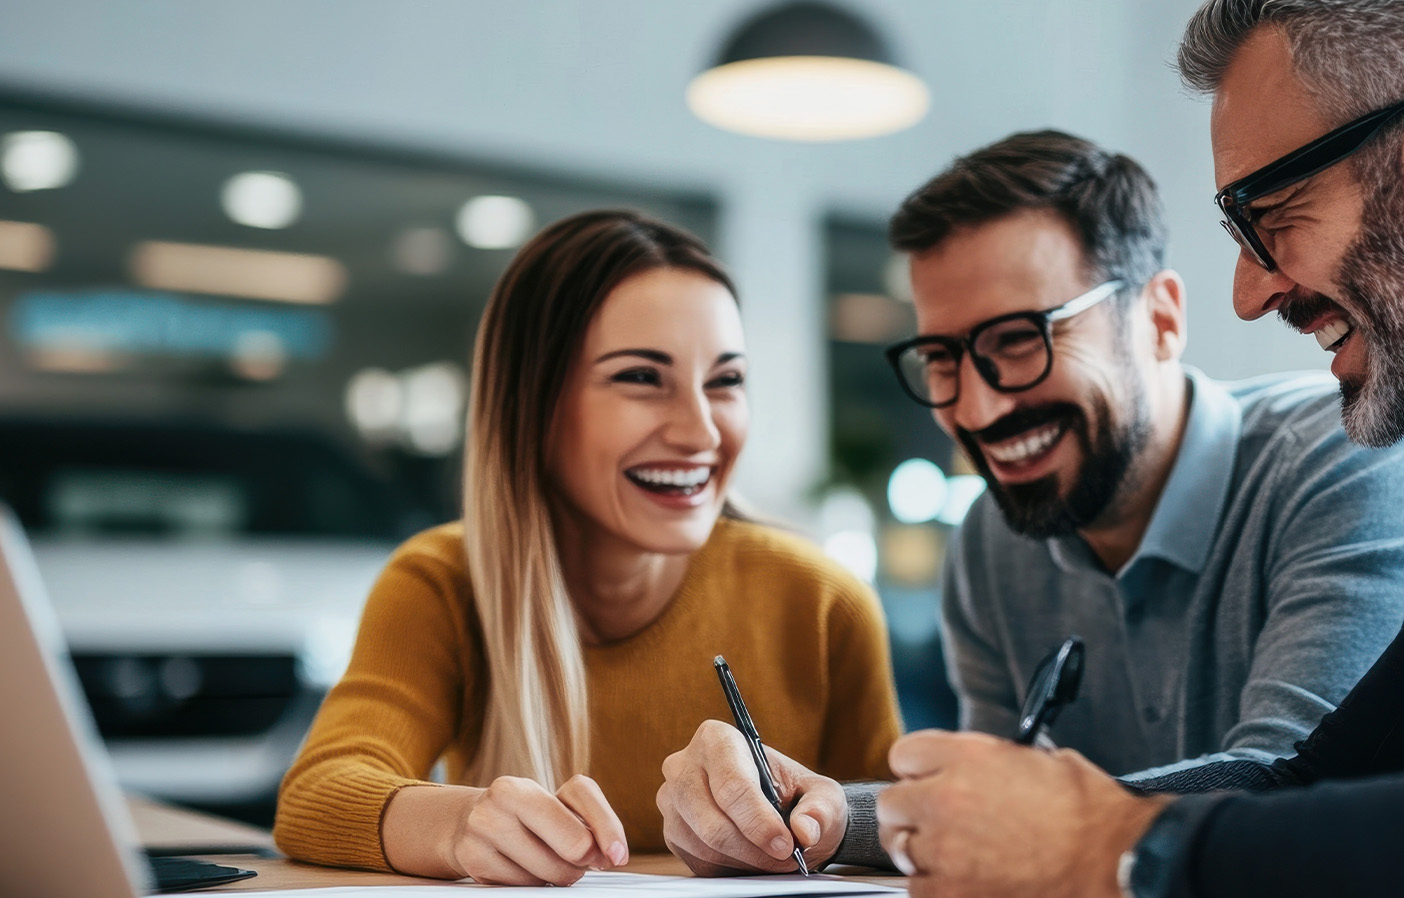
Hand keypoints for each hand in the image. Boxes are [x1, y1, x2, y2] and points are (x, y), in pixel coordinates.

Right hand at [384, 775, 627, 884]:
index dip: (607, 826)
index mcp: (524, 785)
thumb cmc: (525, 818)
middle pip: (573, 844)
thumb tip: (609, 854)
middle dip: (583, 862)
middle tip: (579, 862)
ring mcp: (483, 831)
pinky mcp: (475, 862)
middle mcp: (501, 800)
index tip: (618, 856)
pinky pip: (525, 889)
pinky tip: (525, 871)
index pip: (581, 793)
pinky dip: (533, 886)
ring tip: (545, 862)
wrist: (466, 828)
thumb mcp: (553, 807)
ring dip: (558, 877)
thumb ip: (588, 821)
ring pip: (550, 873)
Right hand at [657, 719, 847, 875]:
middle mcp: (684, 765)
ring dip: (745, 860)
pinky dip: (730, 867)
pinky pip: (697, 861)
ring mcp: (671, 800)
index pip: (731, 784)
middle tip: (785, 857)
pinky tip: (752, 858)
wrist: (779, 812)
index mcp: (717, 739)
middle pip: (711, 820)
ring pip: (704, 845)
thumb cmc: (796, 795)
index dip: (758, 820)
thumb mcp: (822, 795)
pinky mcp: (672, 832)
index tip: (785, 843)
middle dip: (752, 847)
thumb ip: (819, 809)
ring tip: (773, 858)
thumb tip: (805, 830)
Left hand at [877, 730, 1170, 897]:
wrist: (1115, 861)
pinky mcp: (949, 892)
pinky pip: (915, 889)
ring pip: (899, 847)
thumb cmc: (1089, 814)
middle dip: (912, 812)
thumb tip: (970, 768)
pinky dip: (933, 887)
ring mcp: (943, 848)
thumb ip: (988, 760)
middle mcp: (945, 798)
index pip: (904, 754)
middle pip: (892, 803)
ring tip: (955, 856)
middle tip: (938, 823)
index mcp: (966, 756)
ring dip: (921, 851)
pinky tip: (961, 883)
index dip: (918, 771)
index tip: (927, 781)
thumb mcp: (1037, 759)